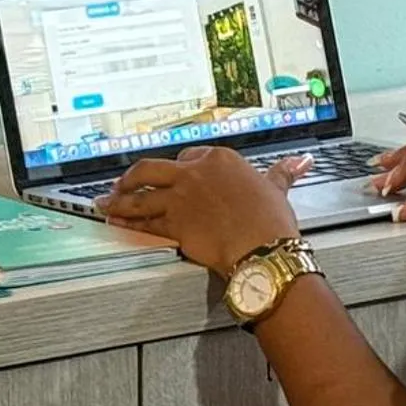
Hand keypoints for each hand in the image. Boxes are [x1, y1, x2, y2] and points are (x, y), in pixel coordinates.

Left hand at [99, 146, 307, 276]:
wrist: (263, 247)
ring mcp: (180, 199)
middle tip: (122, 182)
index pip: (189, 158)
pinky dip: (126, 223)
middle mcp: (194, 174)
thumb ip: (283, 173)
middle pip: (151, 169)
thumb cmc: (271, 221)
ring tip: (105, 202)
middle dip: (133, 176)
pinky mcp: (173, 224)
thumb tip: (301, 162)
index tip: (172, 174)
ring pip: (140, 196)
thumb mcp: (278, 188)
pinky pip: (143, 223)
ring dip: (118, 200)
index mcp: (220, 160)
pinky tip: (115, 224)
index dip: (178, 168)